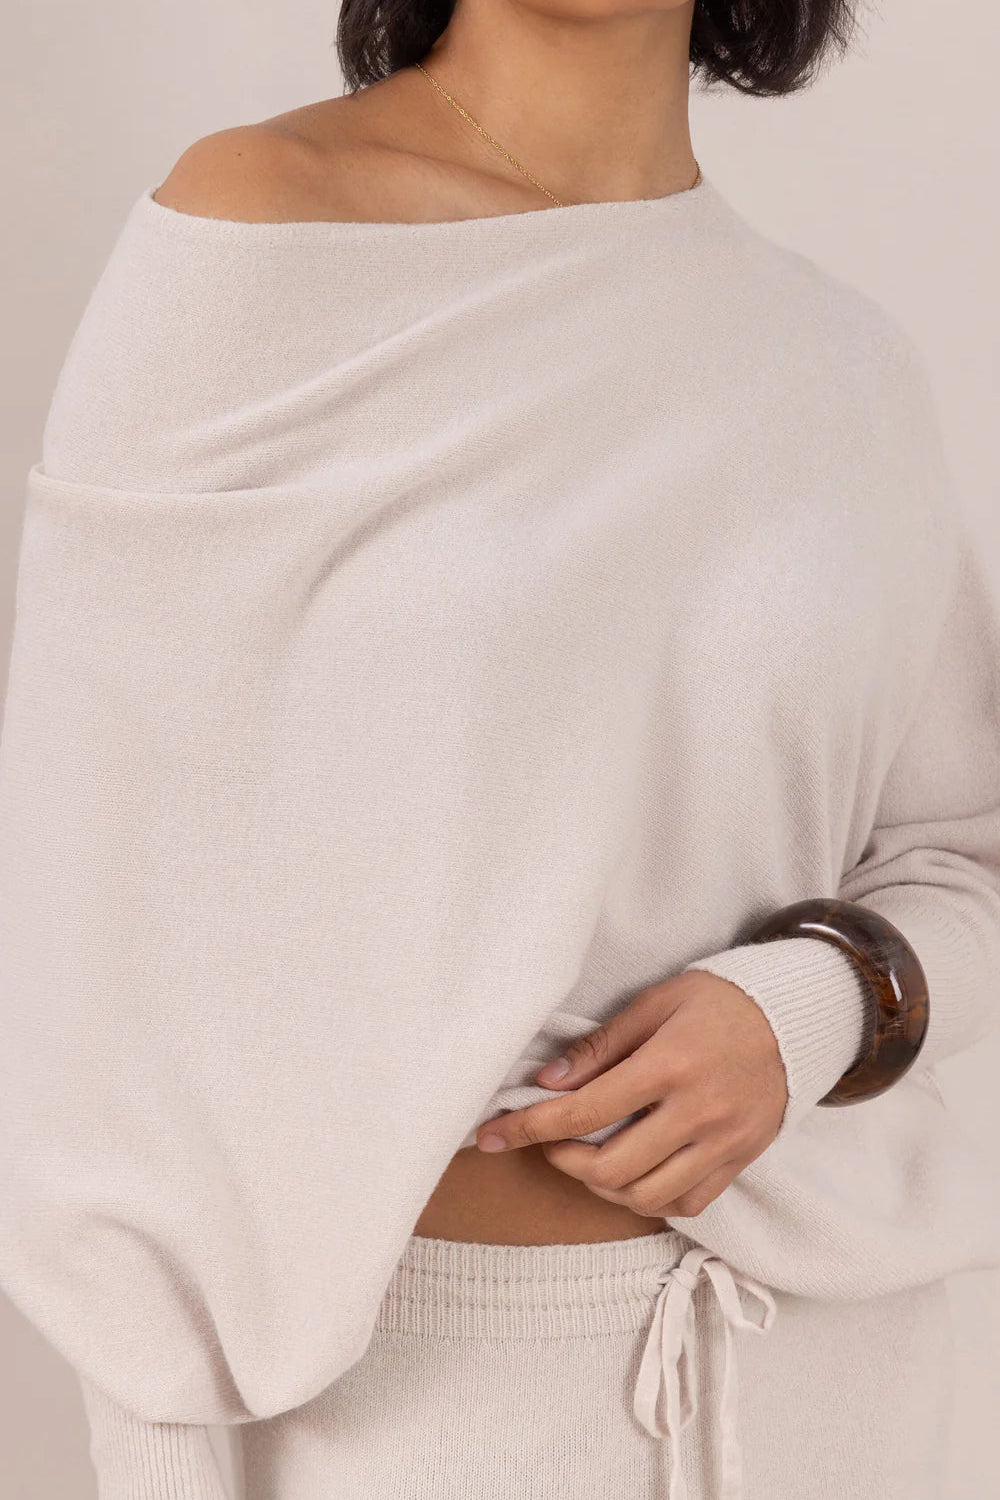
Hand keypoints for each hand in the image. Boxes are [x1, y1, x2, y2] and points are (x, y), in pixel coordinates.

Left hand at [474, 970, 788, 1218]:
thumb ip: (600, 1047)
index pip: (584, 1110)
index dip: (529, 1127)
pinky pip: (685, 1204)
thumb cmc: (718, 1002)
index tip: (491, 1135)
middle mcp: (698, 1112)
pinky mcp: (740, 1160)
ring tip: (588, 1157)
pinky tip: (633, 1173)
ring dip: (603, 1185)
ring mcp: (723, 1142)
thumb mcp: (655, 1004)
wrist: (796, 1016)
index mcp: (670, 1065)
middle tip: (549, 1140)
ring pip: (646, 1196)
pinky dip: (649, 1198)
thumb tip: (546, 1083)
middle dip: (563, 1161)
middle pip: (611, 1167)